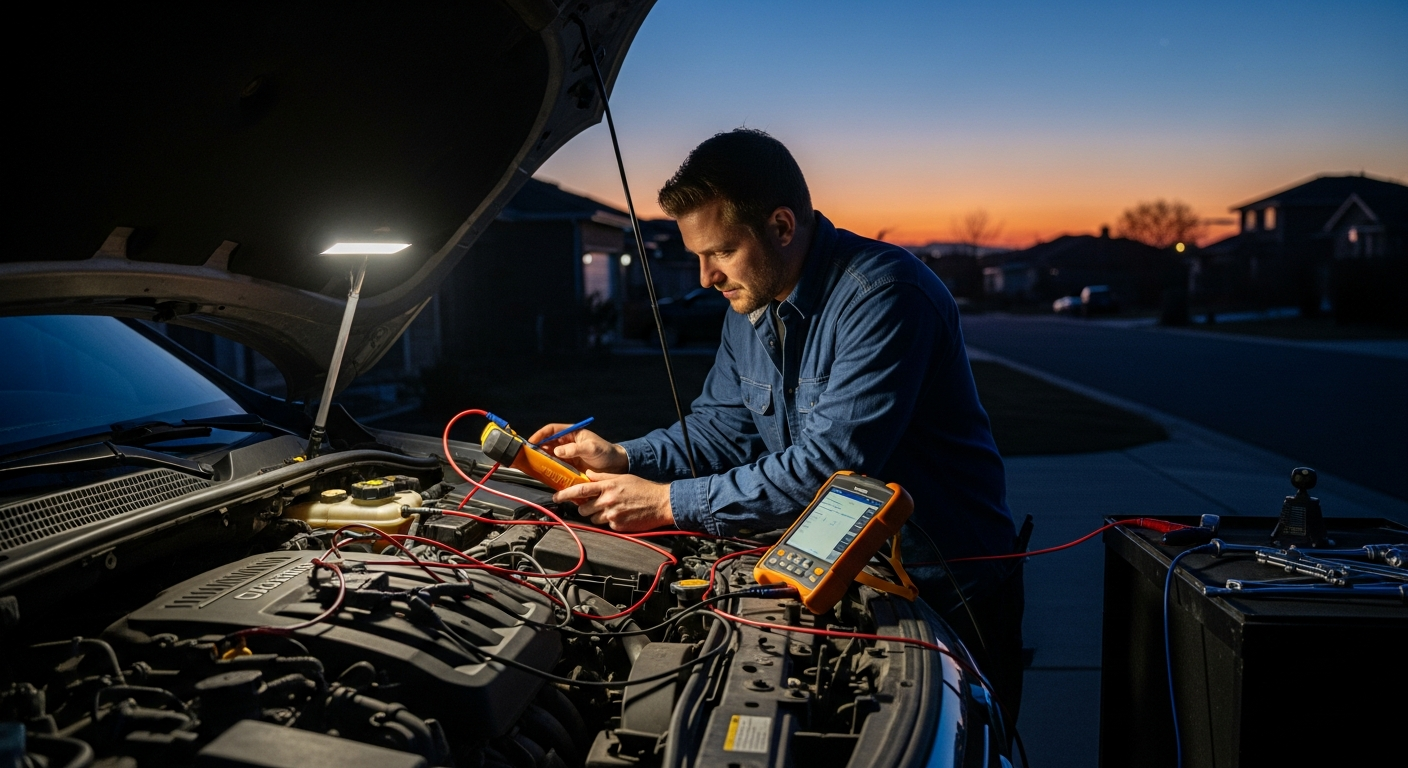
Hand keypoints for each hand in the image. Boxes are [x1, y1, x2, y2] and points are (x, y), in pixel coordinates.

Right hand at [528, 424, 628, 473]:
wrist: (616, 466)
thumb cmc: (605, 452)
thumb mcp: (591, 448)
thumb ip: (574, 449)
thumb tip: (557, 450)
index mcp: (572, 434)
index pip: (553, 430)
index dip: (541, 434)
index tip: (532, 441)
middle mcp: (568, 443)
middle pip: (548, 443)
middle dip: (538, 448)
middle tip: (529, 455)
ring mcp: (568, 455)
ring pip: (550, 455)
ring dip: (542, 460)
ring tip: (534, 465)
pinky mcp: (569, 467)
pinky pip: (556, 467)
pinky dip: (550, 469)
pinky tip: (545, 474)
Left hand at [553, 472, 673, 531]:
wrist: (661, 503)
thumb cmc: (643, 488)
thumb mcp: (622, 477)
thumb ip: (603, 477)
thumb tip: (588, 474)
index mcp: (608, 486)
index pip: (580, 490)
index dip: (565, 494)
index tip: (556, 497)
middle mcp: (608, 500)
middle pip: (583, 508)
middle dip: (584, 508)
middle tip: (592, 504)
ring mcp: (612, 514)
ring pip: (593, 518)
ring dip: (597, 515)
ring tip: (611, 509)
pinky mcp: (618, 526)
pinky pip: (606, 526)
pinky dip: (610, 522)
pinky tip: (620, 515)